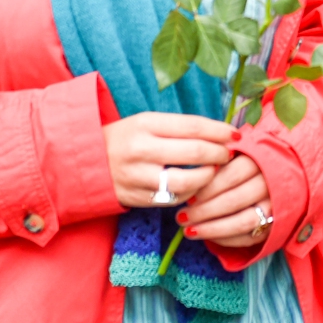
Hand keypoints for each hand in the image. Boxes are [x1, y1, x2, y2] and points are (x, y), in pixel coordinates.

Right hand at [103, 112, 236, 208]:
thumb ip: (179, 128)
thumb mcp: (148, 122)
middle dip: (219, 154)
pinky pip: (172, 199)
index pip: (193, 126)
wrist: (87, 162)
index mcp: (146, 124)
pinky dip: (190, 194)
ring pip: (186, 181)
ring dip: (207, 177)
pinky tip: (196, 187)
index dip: (219, 131)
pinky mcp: (137, 198)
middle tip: (228, 154)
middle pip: (194, 152)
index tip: (235, 135)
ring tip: (213, 171)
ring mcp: (138, 176)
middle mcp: (141, 149)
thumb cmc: (126, 138)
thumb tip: (219, 133)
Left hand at [176, 153, 271, 248]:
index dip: (207, 189)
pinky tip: (209, 237)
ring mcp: (275, 206)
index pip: (230, 176)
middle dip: (204, 211)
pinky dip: (227, 240)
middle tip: (182, 217)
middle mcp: (270, 184)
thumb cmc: (256, 162)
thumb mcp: (242, 152)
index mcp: (261, 161)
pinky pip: (249, 237)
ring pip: (243, 221)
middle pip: (234, 200)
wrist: (290, 175)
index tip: (188, 197)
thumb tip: (194, 176)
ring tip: (189, 231)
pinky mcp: (276, 226)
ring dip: (213, 229)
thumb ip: (221, 160)